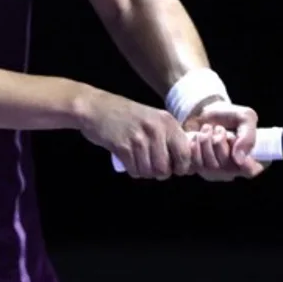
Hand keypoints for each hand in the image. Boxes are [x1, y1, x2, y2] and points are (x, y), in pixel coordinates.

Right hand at [78, 89, 192, 178]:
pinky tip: (129, 160)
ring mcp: (139, 138)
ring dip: (144, 172)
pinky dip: (132, 170)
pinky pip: (134, 170)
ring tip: (138, 161)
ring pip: (149, 172)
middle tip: (151, 165)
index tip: (172, 167)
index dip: (181, 167)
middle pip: (165, 169)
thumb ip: (169, 137)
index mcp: (168, 122)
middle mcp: (156, 129)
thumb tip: (185, 163)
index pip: (185, 154)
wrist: (97, 108)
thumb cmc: (127, 116)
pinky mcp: (123, 147)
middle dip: (159, 173)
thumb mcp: (154, 119)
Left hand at [183, 99, 265, 180]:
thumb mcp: (245, 117)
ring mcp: (215, 173)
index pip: (253, 172)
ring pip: (209, 163)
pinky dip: (195, 144)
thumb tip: (239, 160)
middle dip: (219, 139)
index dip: (249, 167)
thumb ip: (248, 137)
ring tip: (208, 130)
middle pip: (225, 163)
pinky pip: (195, 162)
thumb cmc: (228, 116)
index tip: (241, 155)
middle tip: (219, 128)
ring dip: (205, 139)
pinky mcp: (199, 169)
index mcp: (248, 160)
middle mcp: (232, 171)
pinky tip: (198, 136)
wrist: (204, 113)